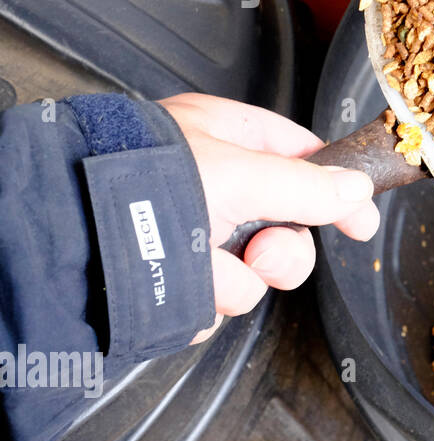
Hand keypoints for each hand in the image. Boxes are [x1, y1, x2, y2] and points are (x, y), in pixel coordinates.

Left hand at [160, 93, 379, 340]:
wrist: (67, 240)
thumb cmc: (136, 183)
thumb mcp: (239, 175)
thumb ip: (306, 187)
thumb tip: (354, 190)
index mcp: (223, 137)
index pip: (300, 157)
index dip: (334, 189)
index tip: (359, 220)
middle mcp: (210, 185)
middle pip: (285, 227)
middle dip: (281, 251)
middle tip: (263, 254)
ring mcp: (191, 235)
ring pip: (253, 273)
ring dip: (235, 279)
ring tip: (201, 268)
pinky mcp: (174, 282)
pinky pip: (216, 302)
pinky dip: (201, 300)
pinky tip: (178, 287)